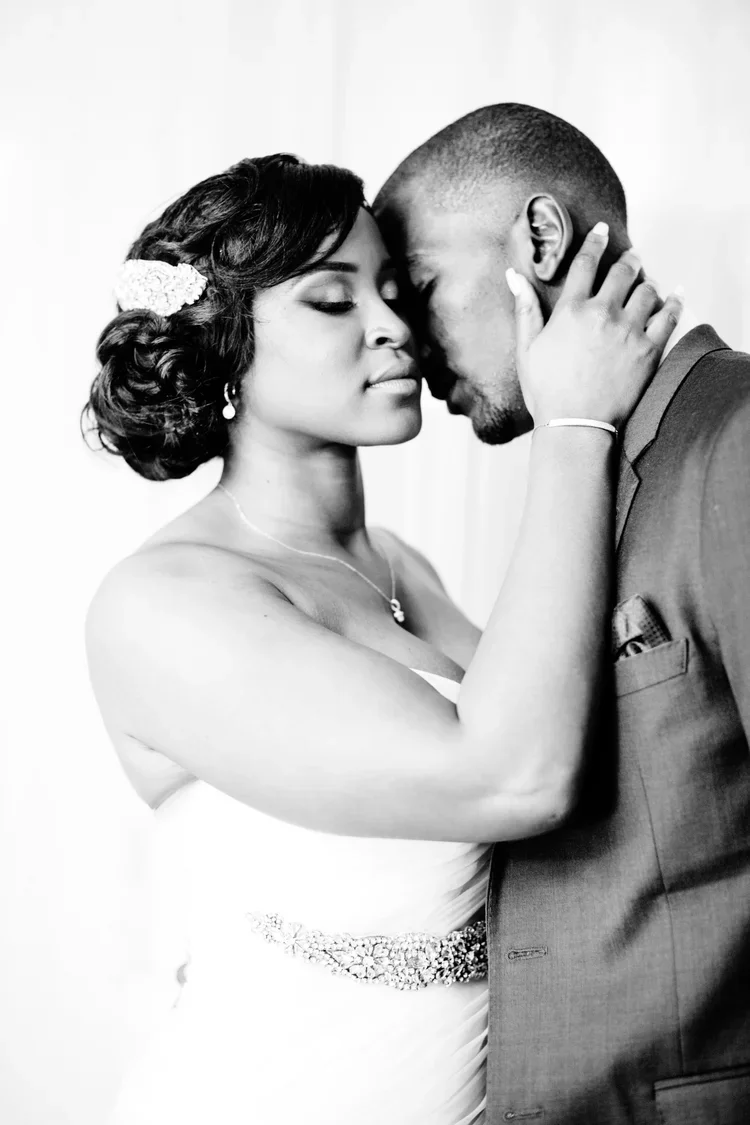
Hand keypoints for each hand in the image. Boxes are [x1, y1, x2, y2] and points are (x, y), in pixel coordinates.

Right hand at [508, 223, 683, 427]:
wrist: (575, 424)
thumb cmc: (546, 390)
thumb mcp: (527, 348)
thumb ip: (525, 308)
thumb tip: (513, 276)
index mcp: (571, 310)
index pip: (586, 264)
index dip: (594, 242)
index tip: (602, 231)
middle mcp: (602, 313)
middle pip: (623, 272)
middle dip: (629, 260)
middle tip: (632, 257)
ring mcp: (628, 330)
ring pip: (647, 290)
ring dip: (648, 281)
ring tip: (648, 281)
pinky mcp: (648, 349)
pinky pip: (669, 316)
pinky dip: (675, 301)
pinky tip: (676, 295)